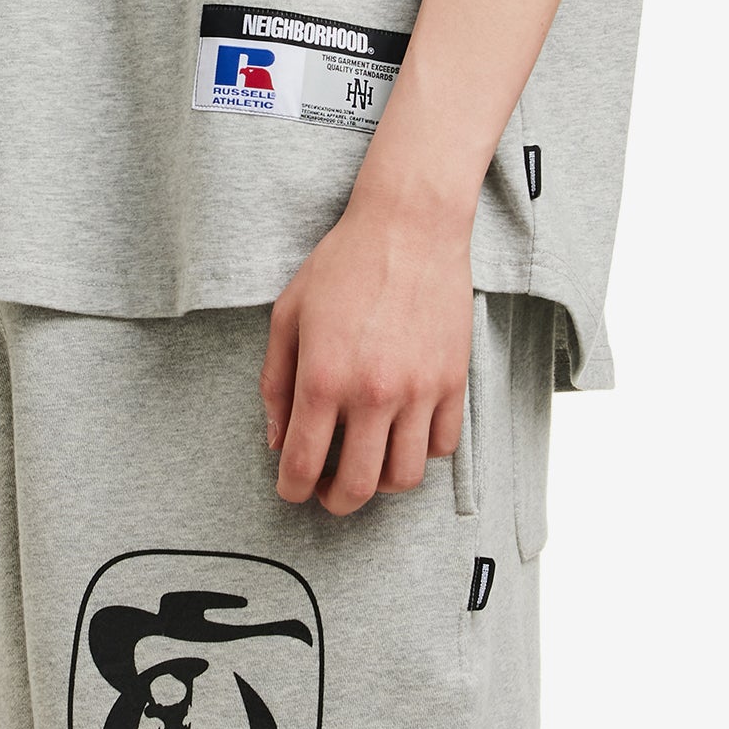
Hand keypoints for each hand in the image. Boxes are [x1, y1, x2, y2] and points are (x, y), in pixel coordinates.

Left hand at [258, 185, 473, 514]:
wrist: (409, 227)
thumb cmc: (342, 264)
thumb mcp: (288, 314)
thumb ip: (276, 381)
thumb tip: (277, 440)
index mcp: (323, 378)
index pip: (303, 465)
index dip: (291, 490)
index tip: (291, 489)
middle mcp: (373, 394)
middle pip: (358, 487)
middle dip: (335, 501)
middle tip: (327, 490)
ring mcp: (418, 391)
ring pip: (404, 477)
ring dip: (380, 483)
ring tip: (367, 462)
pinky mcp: (452, 382)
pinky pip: (442, 446)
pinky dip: (421, 453)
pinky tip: (402, 433)